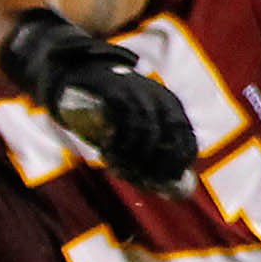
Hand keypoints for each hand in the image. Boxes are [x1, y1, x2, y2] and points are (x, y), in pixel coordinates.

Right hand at [1, 10, 197, 191]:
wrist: (73, 74)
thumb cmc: (104, 109)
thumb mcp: (130, 130)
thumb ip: (150, 155)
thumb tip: (177, 188)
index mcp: (168, 104)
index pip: (187, 139)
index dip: (177, 165)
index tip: (162, 182)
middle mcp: (158, 96)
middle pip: (170, 139)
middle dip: (156, 167)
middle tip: (136, 179)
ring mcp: (138, 92)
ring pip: (148, 134)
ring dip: (133, 158)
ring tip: (117, 168)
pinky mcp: (116, 91)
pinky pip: (124, 124)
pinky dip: (118, 145)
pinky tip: (106, 153)